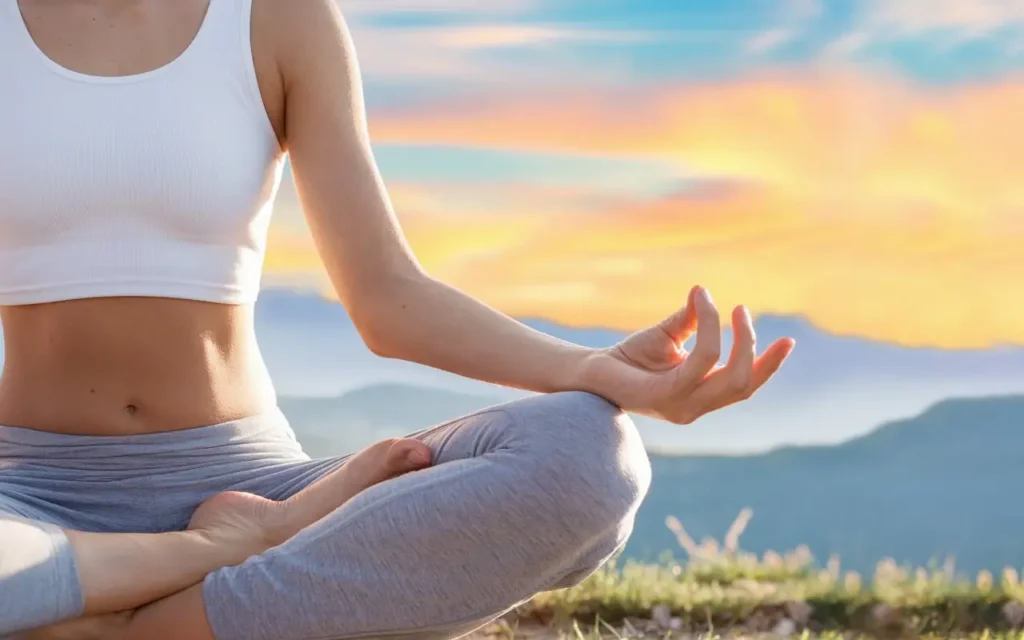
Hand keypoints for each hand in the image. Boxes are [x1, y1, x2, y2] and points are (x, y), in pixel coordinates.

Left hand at [581, 286, 794, 423]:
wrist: (590, 370)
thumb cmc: (629, 356)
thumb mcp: (668, 334)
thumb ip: (692, 320)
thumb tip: (705, 293)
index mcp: (701, 396)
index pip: (744, 385)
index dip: (768, 365)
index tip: (789, 340)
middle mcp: (694, 407)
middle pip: (744, 384)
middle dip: (753, 348)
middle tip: (743, 311)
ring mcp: (680, 406)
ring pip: (729, 376)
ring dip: (735, 338)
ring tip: (727, 306)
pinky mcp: (663, 396)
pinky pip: (700, 362)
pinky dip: (708, 329)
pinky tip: (701, 302)